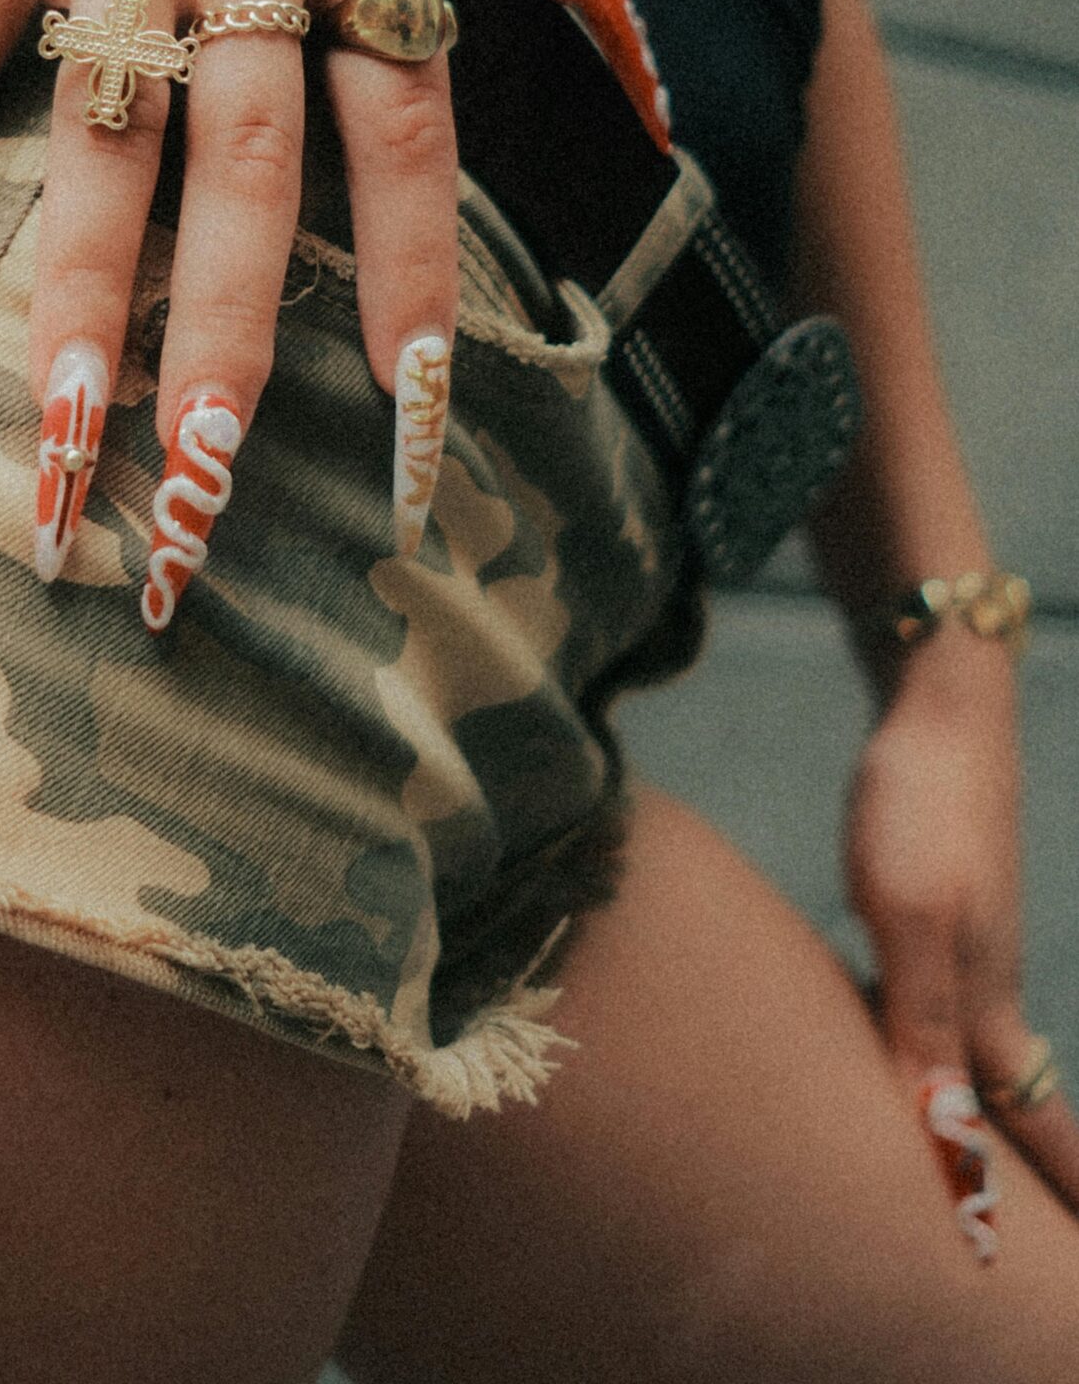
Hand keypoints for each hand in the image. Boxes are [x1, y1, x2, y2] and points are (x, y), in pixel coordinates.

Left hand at [847, 626, 1078, 1221]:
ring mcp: (970, 938)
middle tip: (1053, 1235)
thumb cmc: (916, 805)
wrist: (939, 701)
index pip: (1032, 1123)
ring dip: (990, 1108)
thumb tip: (952, 1142)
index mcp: (986, 1002)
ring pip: (983, 1050)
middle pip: (1018, 1096)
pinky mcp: (941, 901)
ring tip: (987, 1155)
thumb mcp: (907, 919)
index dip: (1058, 1191)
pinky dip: (947, 1047)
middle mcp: (988, 982)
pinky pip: (948, 1002)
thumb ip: (924, 1028)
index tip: (1075, 1268)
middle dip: (1038, 1166)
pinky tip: (915, 1045)